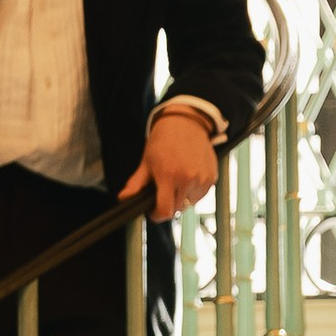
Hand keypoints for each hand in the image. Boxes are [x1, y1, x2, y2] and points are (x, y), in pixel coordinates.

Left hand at [123, 105, 219, 221]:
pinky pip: (200, 195)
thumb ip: (136, 184)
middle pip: (176, 209)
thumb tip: (123, 198)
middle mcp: (188, 179)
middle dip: (168, 203)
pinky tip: (188, 175)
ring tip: (177, 179)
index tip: (153, 210)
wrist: (186, 121)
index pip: (165, 211)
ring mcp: (202, 178)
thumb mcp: (147, 161)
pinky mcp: (212, 177)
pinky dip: (193, 190)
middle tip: (164, 187)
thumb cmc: (164, 141)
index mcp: (170, 175)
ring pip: (189, 203)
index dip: (157, 214)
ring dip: (182, 197)